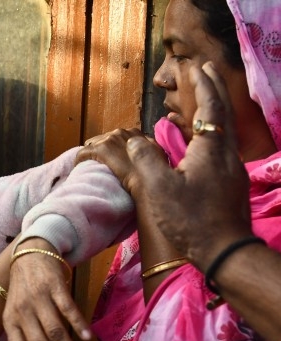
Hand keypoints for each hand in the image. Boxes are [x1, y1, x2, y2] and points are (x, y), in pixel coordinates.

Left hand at [4, 238, 90, 340]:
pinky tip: (88, 339)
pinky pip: (67, 309)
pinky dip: (78, 325)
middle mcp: (22, 313)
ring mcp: (38, 300)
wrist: (30, 253)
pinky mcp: (54, 287)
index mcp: (10, 323)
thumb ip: (24, 338)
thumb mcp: (16, 314)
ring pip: (55, 333)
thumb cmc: (24, 291)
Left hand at [76, 128, 152, 192]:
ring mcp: (110, 139)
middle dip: (100, 151)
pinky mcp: (100, 149)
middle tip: (99, 164)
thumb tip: (145, 149)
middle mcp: (121, 132)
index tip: (111, 158)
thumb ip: (148, 149)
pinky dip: (79, 161)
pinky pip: (83, 153)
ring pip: (91, 145)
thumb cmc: (155, 171)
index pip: (116, 137)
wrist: (149, 178)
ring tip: (88, 167)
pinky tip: (78, 168)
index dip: (112, 148)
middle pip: (102, 140)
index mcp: (134, 132)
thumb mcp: (156, 155)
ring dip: (90, 155)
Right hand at [124, 62, 252, 269]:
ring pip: (221, 130)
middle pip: (222, 113)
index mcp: (210, 149)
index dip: (202, 85)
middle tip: (205, 70)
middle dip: (212, 89)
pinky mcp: (227, 184)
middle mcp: (224, 154)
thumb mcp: (159, 189)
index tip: (196, 66)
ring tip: (195, 101)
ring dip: (209, 111)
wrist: (224, 250)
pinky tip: (192, 143)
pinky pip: (217, 147)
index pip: (209, 106)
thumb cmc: (191, 219)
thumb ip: (145, 160)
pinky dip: (205, 134)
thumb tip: (134, 141)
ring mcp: (229, 170)